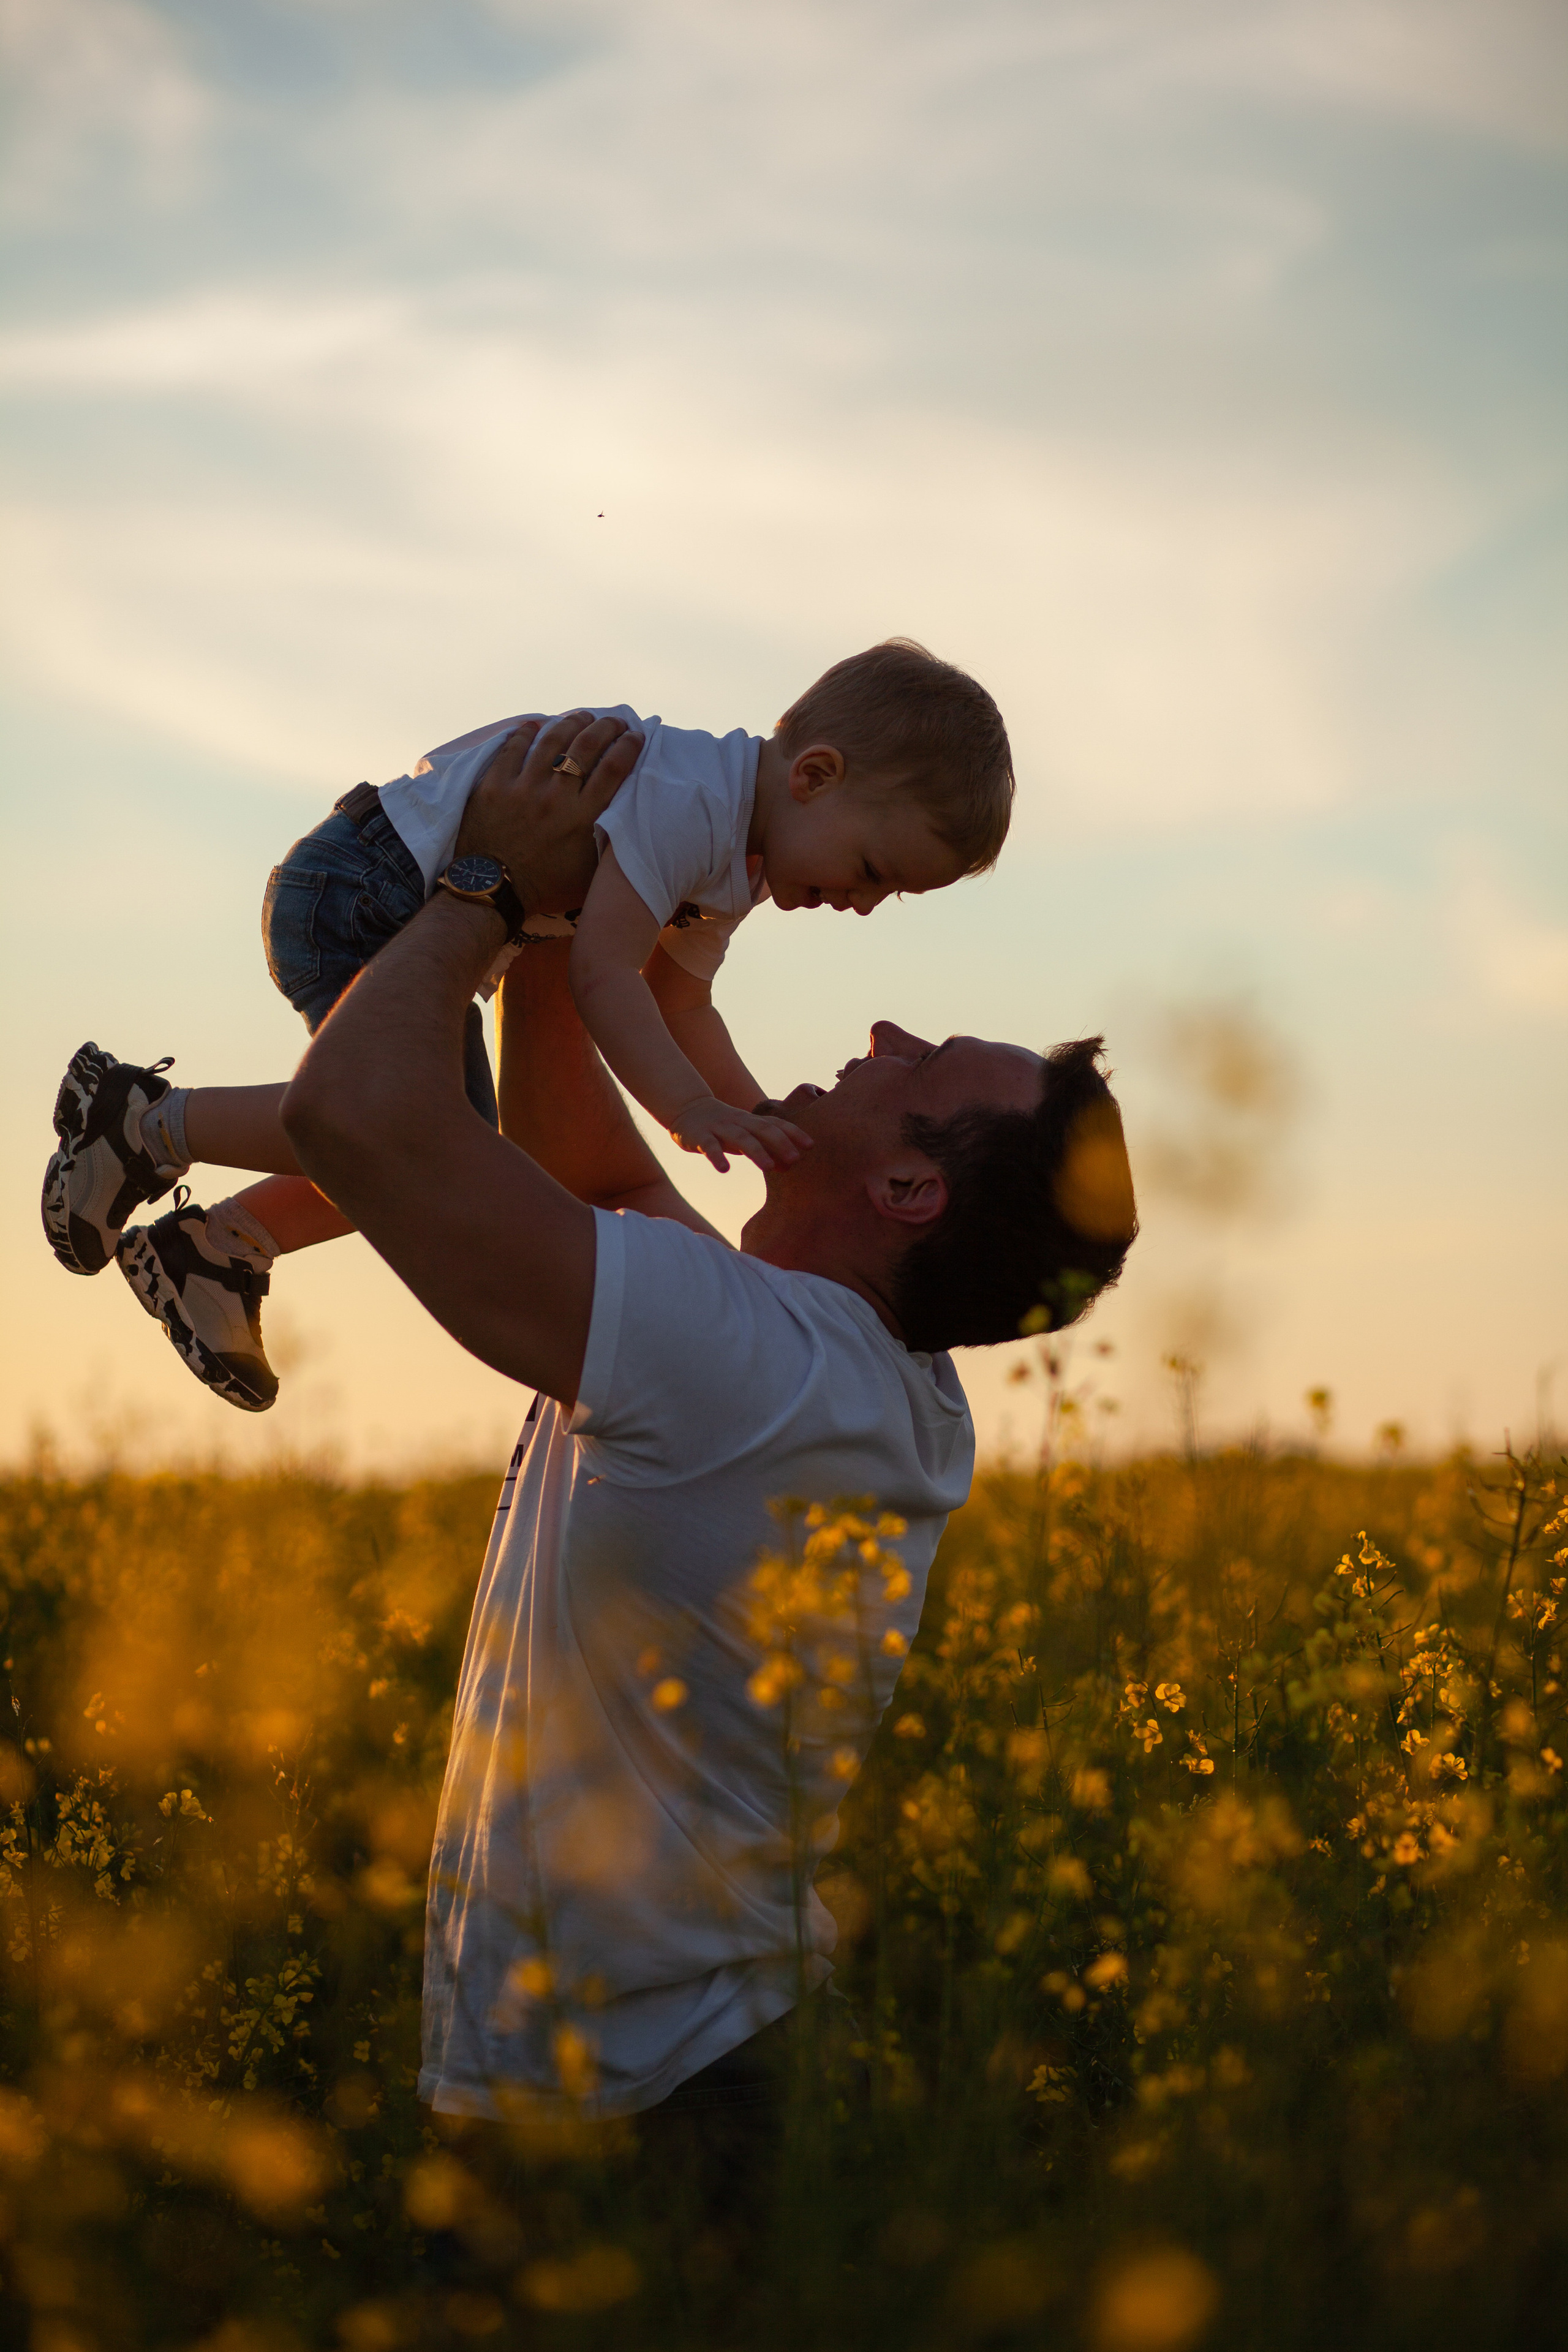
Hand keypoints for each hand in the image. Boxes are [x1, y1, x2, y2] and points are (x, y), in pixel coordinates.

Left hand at [456, 712, 643, 915]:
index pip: (614, 768)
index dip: (629, 745)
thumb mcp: (589, 874)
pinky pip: (512, 747)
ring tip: (582, 716)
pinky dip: (527, 732)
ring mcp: (522, 788)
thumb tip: (626, 822)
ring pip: (552, 740)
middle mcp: (556, 797)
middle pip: (587, 746)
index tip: (636, 735)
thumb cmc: (544, 888)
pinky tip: (537, 724)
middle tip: (614, 721)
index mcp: (582, 818)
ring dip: (571, 722)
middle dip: (606, 726)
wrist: (491, 892)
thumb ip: (608, 844)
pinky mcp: (494, 785)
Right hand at [669, 1094, 814, 1174]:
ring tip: (769, 1167)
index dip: (793, 1133)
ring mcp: (720, 1128)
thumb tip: (789, 1166)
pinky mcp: (700, 1136)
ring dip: (756, 1152)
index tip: (811, 1145)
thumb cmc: (725, 1128)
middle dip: (780, 1143)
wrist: (688, 1109)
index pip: (776, 1125)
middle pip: (762, 1130)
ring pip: (740, 1138)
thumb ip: (767, 1149)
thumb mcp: (746, 1136)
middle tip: (795, 1158)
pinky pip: (709, 1147)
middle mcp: (739, 1122)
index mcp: (752, 1121)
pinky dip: (717, 1157)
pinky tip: (724, 1169)